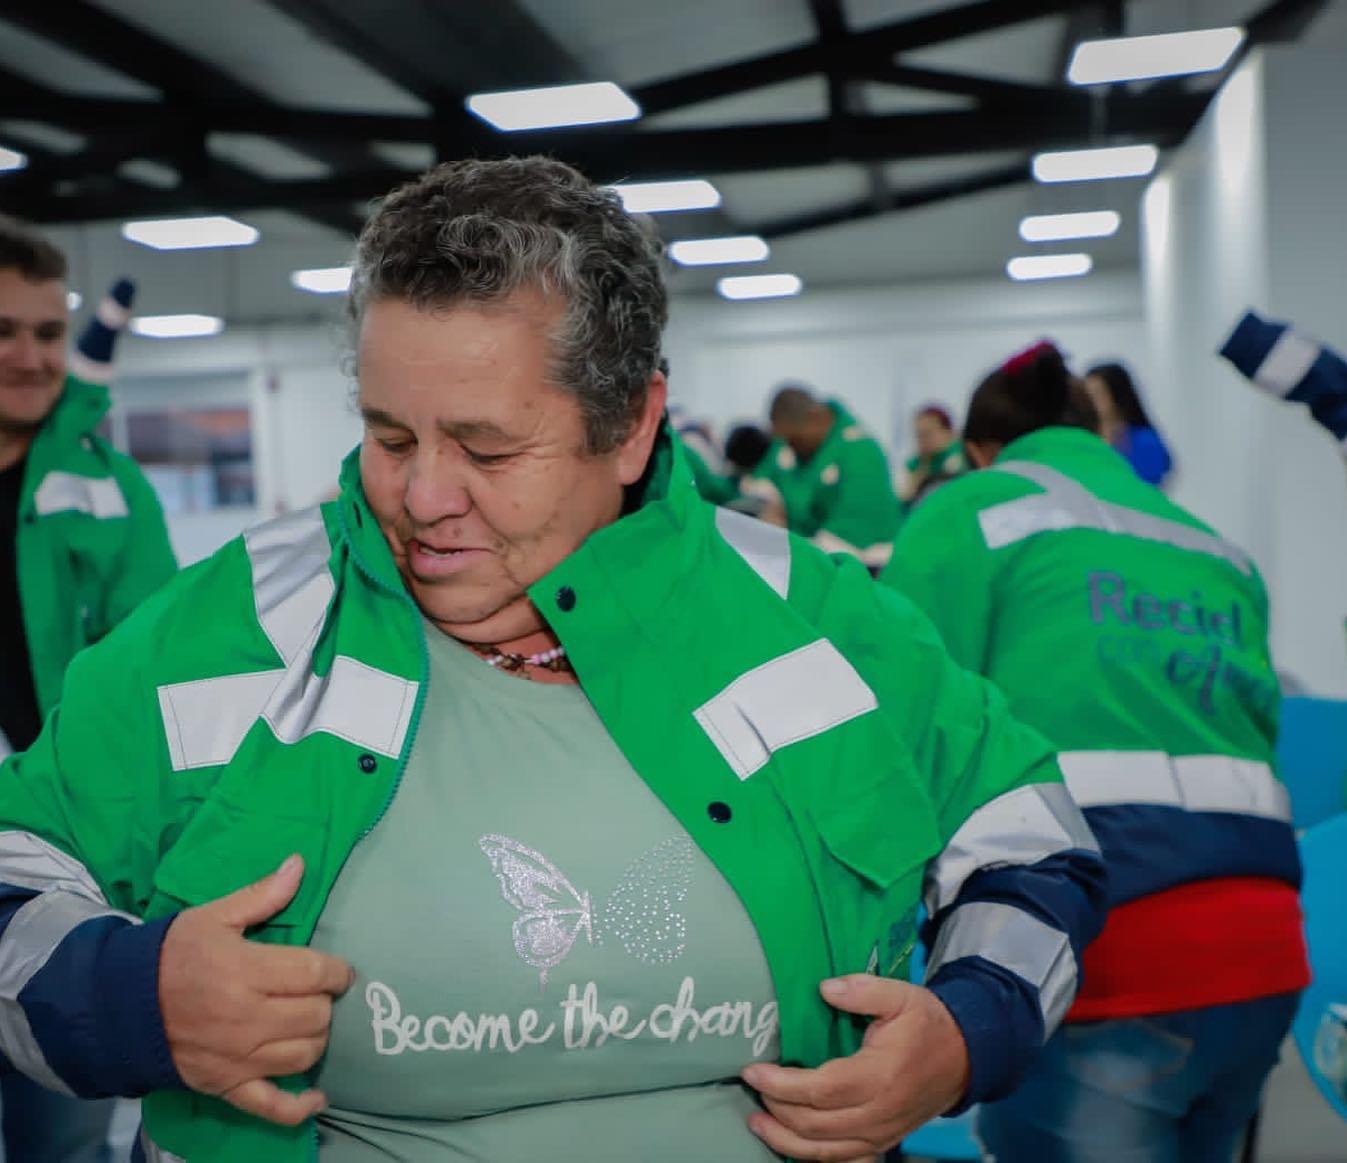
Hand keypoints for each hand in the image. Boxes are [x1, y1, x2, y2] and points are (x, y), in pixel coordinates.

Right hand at [159, 855, 354, 1125]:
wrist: (119, 1005)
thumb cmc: (173, 954)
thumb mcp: (215, 916)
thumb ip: (262, 895)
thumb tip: (300, 863)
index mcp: (246, 971)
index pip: (315, 974)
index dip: (338, 972)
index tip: (340, 970)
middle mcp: (247, 1019)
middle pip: (316, 1016)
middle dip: (325, 1002)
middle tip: (316, 993)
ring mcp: (238, 1057)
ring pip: (304, 1054)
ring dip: (316, 1038)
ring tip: (308, 1023)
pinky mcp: (226, 1086)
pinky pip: (271, 1105)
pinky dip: (299, 1107)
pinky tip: (318, 1097)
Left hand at [742, 975, 969, 1161]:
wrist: (964, 1058)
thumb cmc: (927, 1024)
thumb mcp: (900, 995)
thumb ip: (862, 990)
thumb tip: (825, 989)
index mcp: (879, 1075)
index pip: (821, 1089)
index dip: (782, 1084)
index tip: (753, 1070)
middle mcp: (878, 1113)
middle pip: (815, 1124)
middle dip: (777, 1108)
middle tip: (752, 1087)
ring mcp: (881, 1134)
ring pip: (824, 1151)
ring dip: (785, 1140)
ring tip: (757, 1122)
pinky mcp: (882, 1144)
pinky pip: (842, 1160)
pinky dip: (811, 1156)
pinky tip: (789, 1143)